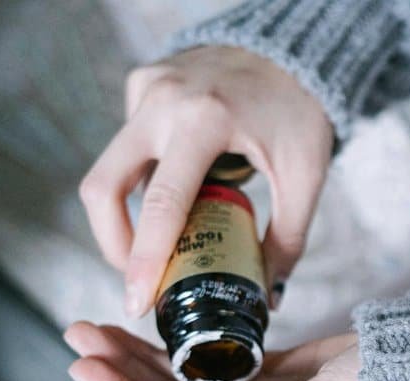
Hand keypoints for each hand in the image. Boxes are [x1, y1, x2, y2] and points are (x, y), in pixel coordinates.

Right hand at [80, 46, 333, 316]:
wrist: (289, 50)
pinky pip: (129, 146)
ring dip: (128, 216)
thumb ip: (287, 239)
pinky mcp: (140, 85)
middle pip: (104, 188)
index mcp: (206, 120)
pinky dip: (146, 179)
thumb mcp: (304, 176)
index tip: (136, 301)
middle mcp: (163, 102)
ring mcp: (146, 90)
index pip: (163, 203)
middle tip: (139, 281)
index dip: (143, 259)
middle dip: (114, 246)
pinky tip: (183, 185)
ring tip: (167, 243)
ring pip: (109, 169)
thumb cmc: (299, 111)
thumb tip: (269, 298)